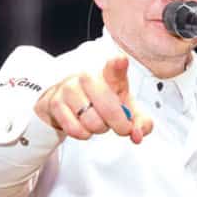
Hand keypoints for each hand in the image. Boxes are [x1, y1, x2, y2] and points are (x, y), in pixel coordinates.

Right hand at [34, 57, 152, 143]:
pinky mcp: (55, 103)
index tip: (121, 61)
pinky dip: (84, 134)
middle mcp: (88, 77)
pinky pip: (76, 129)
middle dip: (118, 125)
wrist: (71, 106)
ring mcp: (69, 88)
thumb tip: (137, 135)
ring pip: (93, 122)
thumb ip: (141, 123)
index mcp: (110, 75)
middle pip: (109, 109)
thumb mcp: (127, 110)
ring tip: (96, 120)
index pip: (114, 69)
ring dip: (98, 129)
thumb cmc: (104, 104)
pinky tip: (83, 124)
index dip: (117, 66)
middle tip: (119, 125)